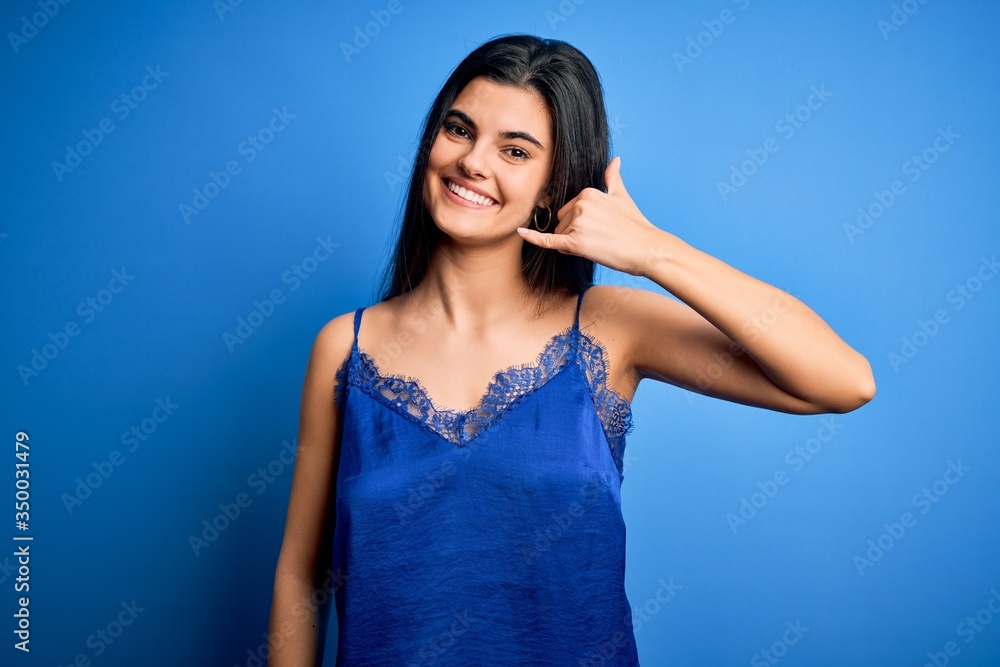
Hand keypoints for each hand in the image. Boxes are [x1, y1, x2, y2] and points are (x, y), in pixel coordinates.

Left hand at [517, 157, 663, 275]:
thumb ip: (612, 178)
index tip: (600, 228)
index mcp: (588, 192)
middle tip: (600, 239)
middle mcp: (580, 204)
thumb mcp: (622, 196)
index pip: (569, 209)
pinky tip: (520, 232)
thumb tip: (615, 159)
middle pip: (562, 222)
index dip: (580, 223)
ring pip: (561, 236)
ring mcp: (577, 223)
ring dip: (574, 244)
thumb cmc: (636, 226)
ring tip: (599, 245)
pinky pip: (549, 240)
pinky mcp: (575, 242)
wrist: (648, 248)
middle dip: (574, 233)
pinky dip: (533, 237)